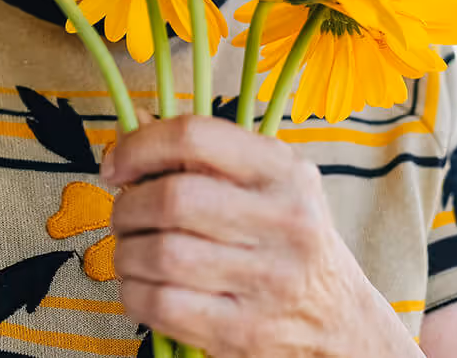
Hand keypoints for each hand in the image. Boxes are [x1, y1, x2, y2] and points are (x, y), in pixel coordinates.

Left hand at [102, 116, 419, 357]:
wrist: (339, 321)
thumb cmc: (289, 240)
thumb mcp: (268, 184)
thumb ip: (204, 155)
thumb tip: (129, 125)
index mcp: (284, 171)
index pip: (195, 137)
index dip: (140, 146)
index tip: (117, 166)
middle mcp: (283, 220)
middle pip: (172, 199)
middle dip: (127, 207)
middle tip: (124, 216)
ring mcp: (266, 280)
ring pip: (159, 254)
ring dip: (126, 253)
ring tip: (132, 252)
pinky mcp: (244, 330)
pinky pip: (160, 304)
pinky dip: (133, 292)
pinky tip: (141, 285)